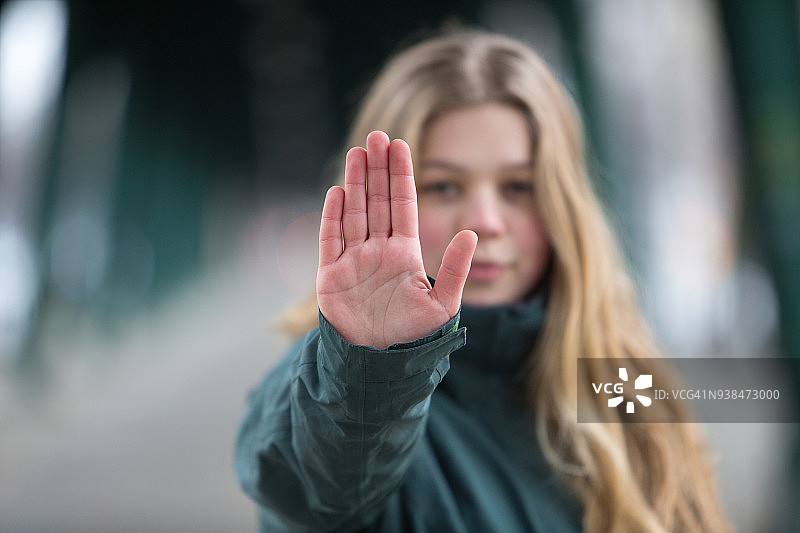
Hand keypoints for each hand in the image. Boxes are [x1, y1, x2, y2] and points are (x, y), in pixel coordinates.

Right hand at [316, 131, 476, 348]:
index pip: (402, 205)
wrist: (379, 366)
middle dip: (376, 168)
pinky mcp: (331, 276)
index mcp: (405, 254)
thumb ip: (454, 270)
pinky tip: (337, 192)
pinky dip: (332, 216)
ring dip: (355, 183)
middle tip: (376, 136)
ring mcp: (353, 261)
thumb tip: (472, 234)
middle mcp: (379, 252)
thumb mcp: (442, 305)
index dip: (400, 175)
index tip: (399, 145)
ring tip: (357, 152)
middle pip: (377, 201)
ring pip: (354, 213)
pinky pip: (330, 239)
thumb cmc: (413, 339)